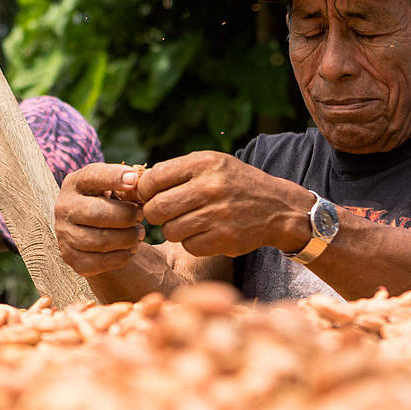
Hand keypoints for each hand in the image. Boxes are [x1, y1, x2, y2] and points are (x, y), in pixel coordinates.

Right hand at [54, 163, 146, 275]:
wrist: (95, 231)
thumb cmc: (111, 203)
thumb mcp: (117, 189)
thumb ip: (129, 185)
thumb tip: (137, 185)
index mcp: (76, 183)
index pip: (92, 176)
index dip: (113, 177)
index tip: (133, 180)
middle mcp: (64, 207)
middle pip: (96, 213)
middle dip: (125, 216)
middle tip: (140, 216)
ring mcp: (64, 234)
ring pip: (98, 240)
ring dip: (126, 238)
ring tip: (139, 234)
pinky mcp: (70, 257)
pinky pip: (97, 262)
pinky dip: (119, 257)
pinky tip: (130, 250)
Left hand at [136, 151, 309, 256]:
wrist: (278, 208)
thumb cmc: (234, 184)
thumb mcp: (210, 165)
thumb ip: (175, 172)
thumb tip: (132, 187)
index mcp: (203, 163)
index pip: (152, 179)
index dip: (144, 191)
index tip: (151, 196)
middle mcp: (210, 186)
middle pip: (156, 208)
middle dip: (156, 214)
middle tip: (167, 213)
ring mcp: (218, 214)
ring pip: (169, 230)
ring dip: (174, 230)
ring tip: (191, 222)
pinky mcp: (224, 238)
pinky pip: (188, 246)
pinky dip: (192, 243)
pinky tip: (205, 233)